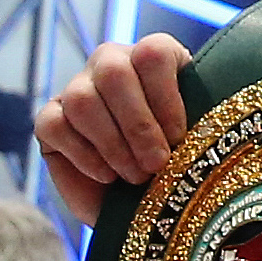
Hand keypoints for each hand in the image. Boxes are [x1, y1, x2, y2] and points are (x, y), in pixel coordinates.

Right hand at [35, 31, 194, 216]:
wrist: (142, 206)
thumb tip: (211, 122)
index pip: (152, 53)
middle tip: (157, 164)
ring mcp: (77, 88)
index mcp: (155, 56)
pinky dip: (83, 154)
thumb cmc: (177, 166)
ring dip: (113, 144)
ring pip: (82, 100)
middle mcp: (113, 63)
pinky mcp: (50, 119)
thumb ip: (203, 121)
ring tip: (136, 175)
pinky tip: (107, 175)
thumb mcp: (199, 138)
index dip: (165, 97)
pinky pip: (54, 125)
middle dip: (137, 125)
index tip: (179, 137)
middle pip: (113, 73)